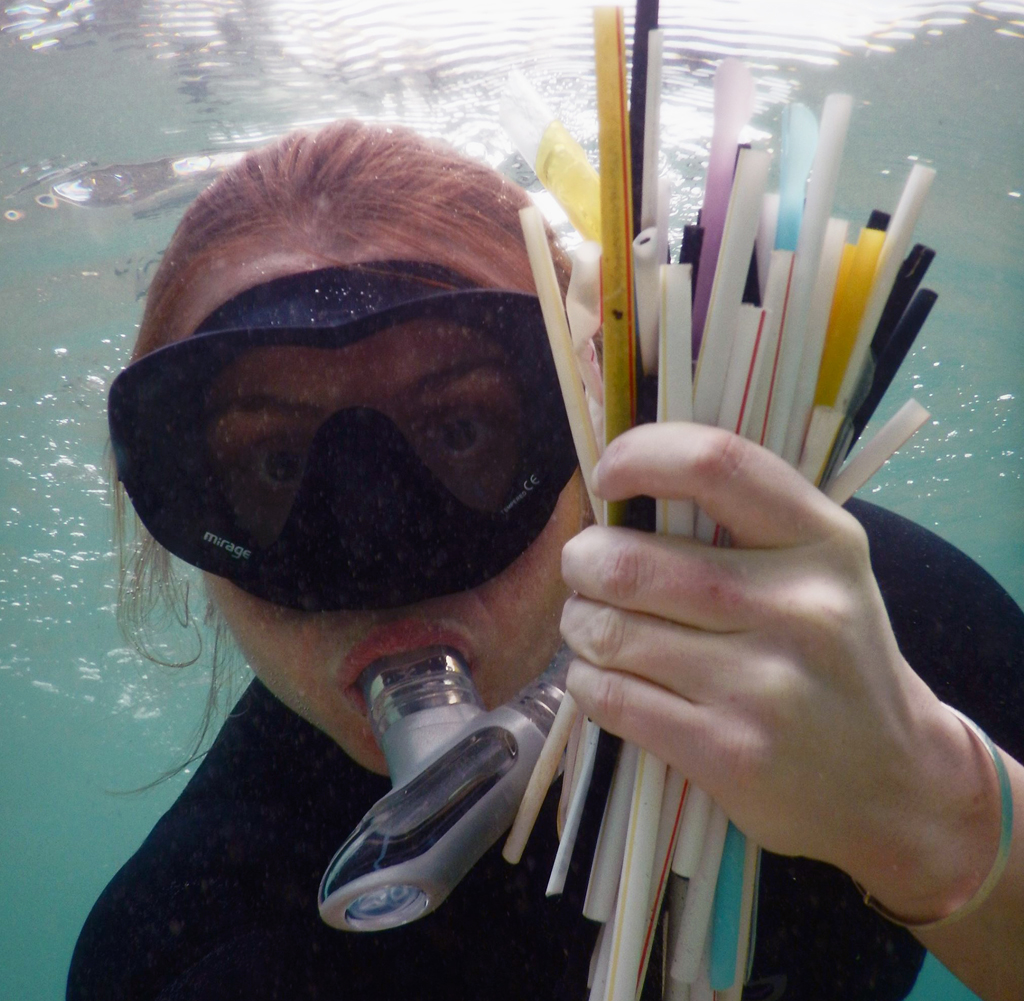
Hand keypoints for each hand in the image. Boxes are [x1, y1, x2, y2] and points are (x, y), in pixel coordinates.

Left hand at [561, 422, 1000, 919]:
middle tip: (583, 569)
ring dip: (579, 623)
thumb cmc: (834, 659)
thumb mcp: (821, 572)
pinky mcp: (730, 752)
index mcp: (823, 541)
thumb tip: (621, 486)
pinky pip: (612, 696)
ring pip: (610, 631)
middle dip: (582, 561)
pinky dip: (586, 680)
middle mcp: (800, 607)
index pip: (714, 464)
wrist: (895, 783)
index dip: (638, 457)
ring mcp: (765, 686)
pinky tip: (602, 676)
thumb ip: (741, 525)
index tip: (606, 478)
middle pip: (631, 563)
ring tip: (591, 625)